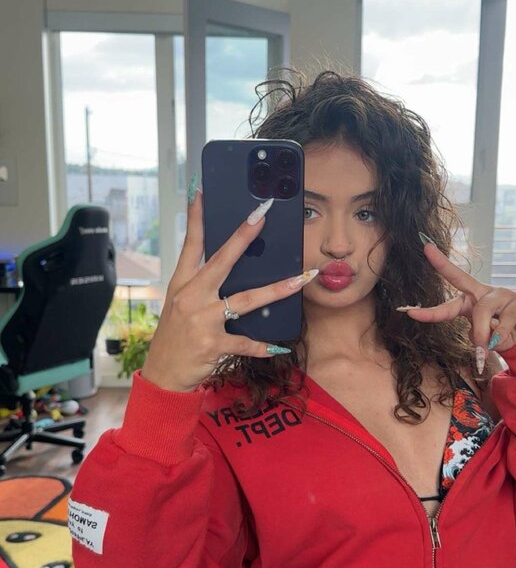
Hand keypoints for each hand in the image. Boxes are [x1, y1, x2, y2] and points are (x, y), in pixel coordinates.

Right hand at [141, 188, 316, 391]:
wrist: (163, 376)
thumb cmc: (175, 339)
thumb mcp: (179, 307)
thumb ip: (201, 287)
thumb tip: (228, 270)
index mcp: (182, 285)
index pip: (190, 245)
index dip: (195, 218)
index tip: (200, 192)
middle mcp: (191, 297)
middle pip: (221, 261)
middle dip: (243, 238)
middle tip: (261, 217)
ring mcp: (202, 320)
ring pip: (246, 300)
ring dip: (277, 289)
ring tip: (300, 280)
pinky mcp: (212, 343)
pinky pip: (246, 342)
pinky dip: (262, 345)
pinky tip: (277, 347)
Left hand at [396, 235, 515, 369]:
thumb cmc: (502, 334)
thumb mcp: (485, 339)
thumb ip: (479, 338)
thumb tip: (484, 340)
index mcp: (469, 302)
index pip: (446, 304)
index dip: (429, 310)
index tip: (408, 311)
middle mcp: (482, 292)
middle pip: (460, 277)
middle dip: (442, 264)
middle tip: (427, 253)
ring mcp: (501, 294)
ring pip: (482, 312)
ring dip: (481, 335)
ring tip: (486, 348)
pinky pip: (503, 322)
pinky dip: (501, 337)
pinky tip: (507, 338)